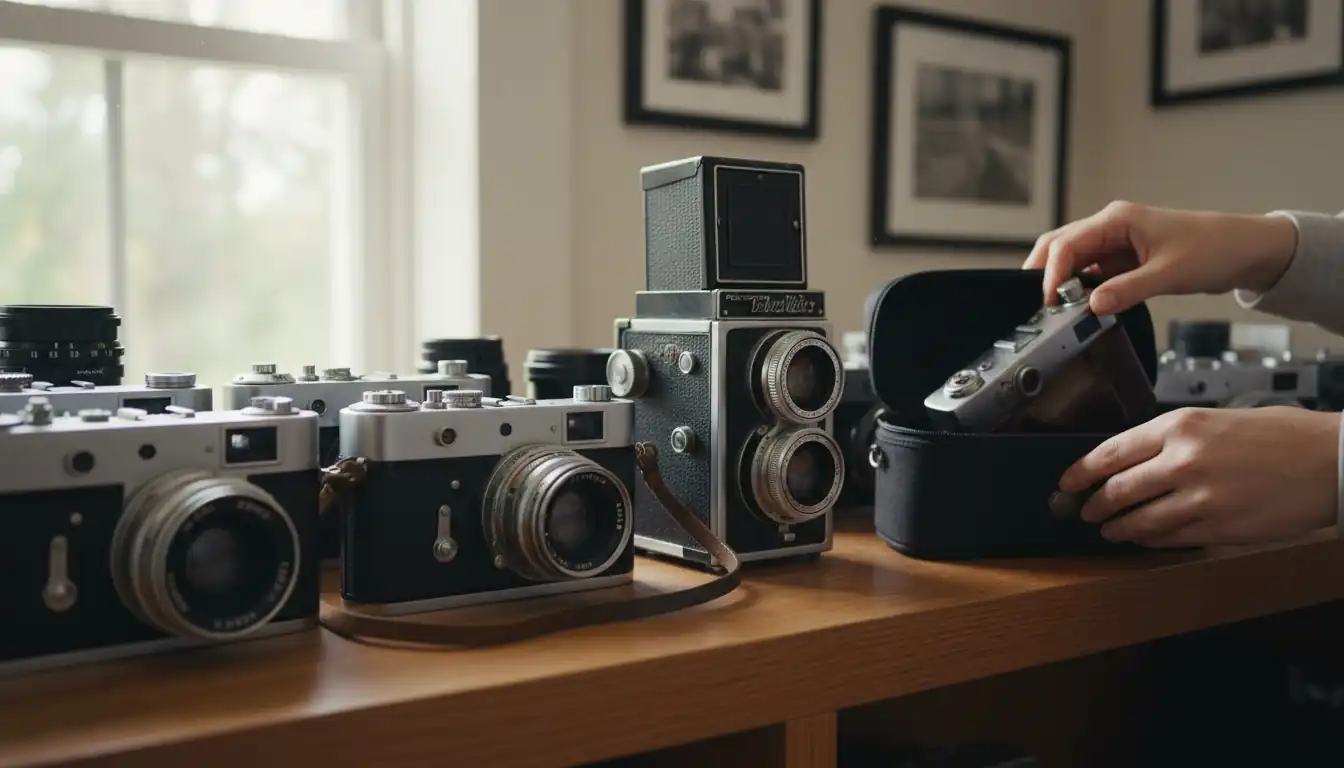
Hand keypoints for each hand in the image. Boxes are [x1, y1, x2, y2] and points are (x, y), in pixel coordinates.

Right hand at [1022, 201, 1298, 314]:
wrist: (1245, 249)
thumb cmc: (1214, 249)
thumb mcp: (1169, 274)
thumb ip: (1127, 291)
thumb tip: (1090, 307)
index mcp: (1117, 220)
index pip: (1066, 245)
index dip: (1051, 274)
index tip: (1049, 302)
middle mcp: (1110, 227)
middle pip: (1059, 246)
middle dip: (1043, 273)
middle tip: (1036, 305)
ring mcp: (1115, 242)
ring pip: (1072, 260)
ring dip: (1061, 282)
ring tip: (1056, 309)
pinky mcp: (1123, 259)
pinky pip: (1091, 272)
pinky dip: (1080, 288)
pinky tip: (1079, 306)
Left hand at [1058, 406, 1338, 547]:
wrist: (1332, 462)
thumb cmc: (1282, 437)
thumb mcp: (1217, 420)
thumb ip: (1173, 439)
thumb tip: (1132, 459)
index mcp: (1180, 426)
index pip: (1110, 452)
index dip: (1080, 472)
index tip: (1066, 482)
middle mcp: (1184, 460)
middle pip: (1117, 490)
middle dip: (1092, 505)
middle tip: (1082, 511)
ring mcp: (1200, 497)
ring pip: (1138, 520)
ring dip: (1116, 528)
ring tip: (1107, 530)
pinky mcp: (1217, 527)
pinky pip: (1169, 538)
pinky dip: (1149, 539)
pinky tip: (1141, 538)